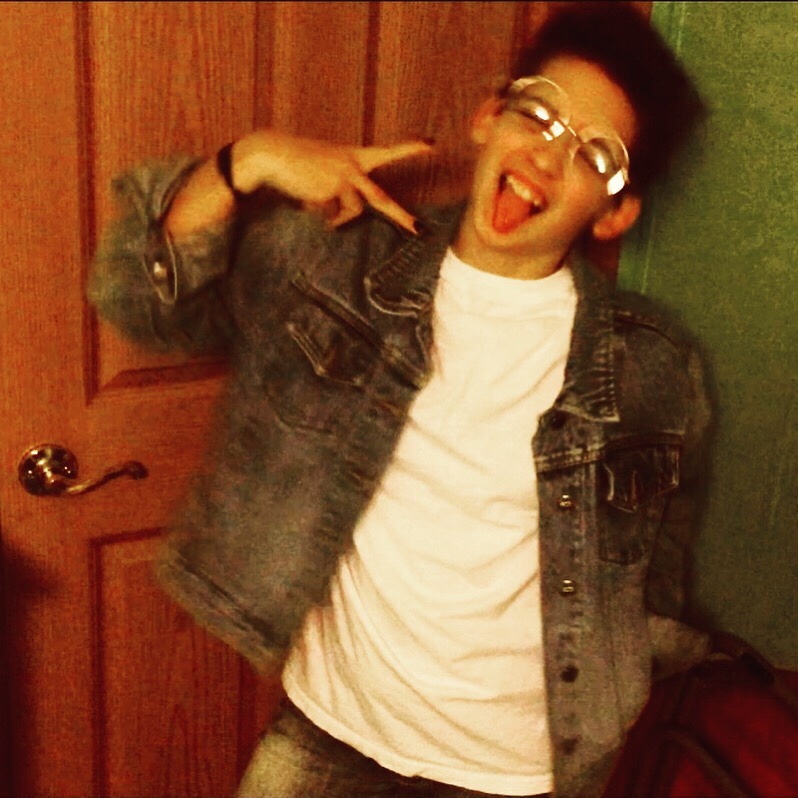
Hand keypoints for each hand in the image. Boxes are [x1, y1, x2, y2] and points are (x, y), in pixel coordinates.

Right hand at [234, 130, 432, 233]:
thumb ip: (344, 187)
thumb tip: (345, 217)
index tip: (431, 145)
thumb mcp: (327, 168)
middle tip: (417, 229)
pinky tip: (310, 205)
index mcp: (355, 156)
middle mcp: (353, 166)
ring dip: (339, 217)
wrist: (274, 154)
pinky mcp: (328, 190)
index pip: (387, 152)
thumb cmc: (300, 163)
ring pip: (353, 211)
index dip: (410, 149)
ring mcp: (342, 178)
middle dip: (399, 216)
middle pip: (380, 198)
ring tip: (323, 211)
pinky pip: (333, 215)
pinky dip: (325, 216)